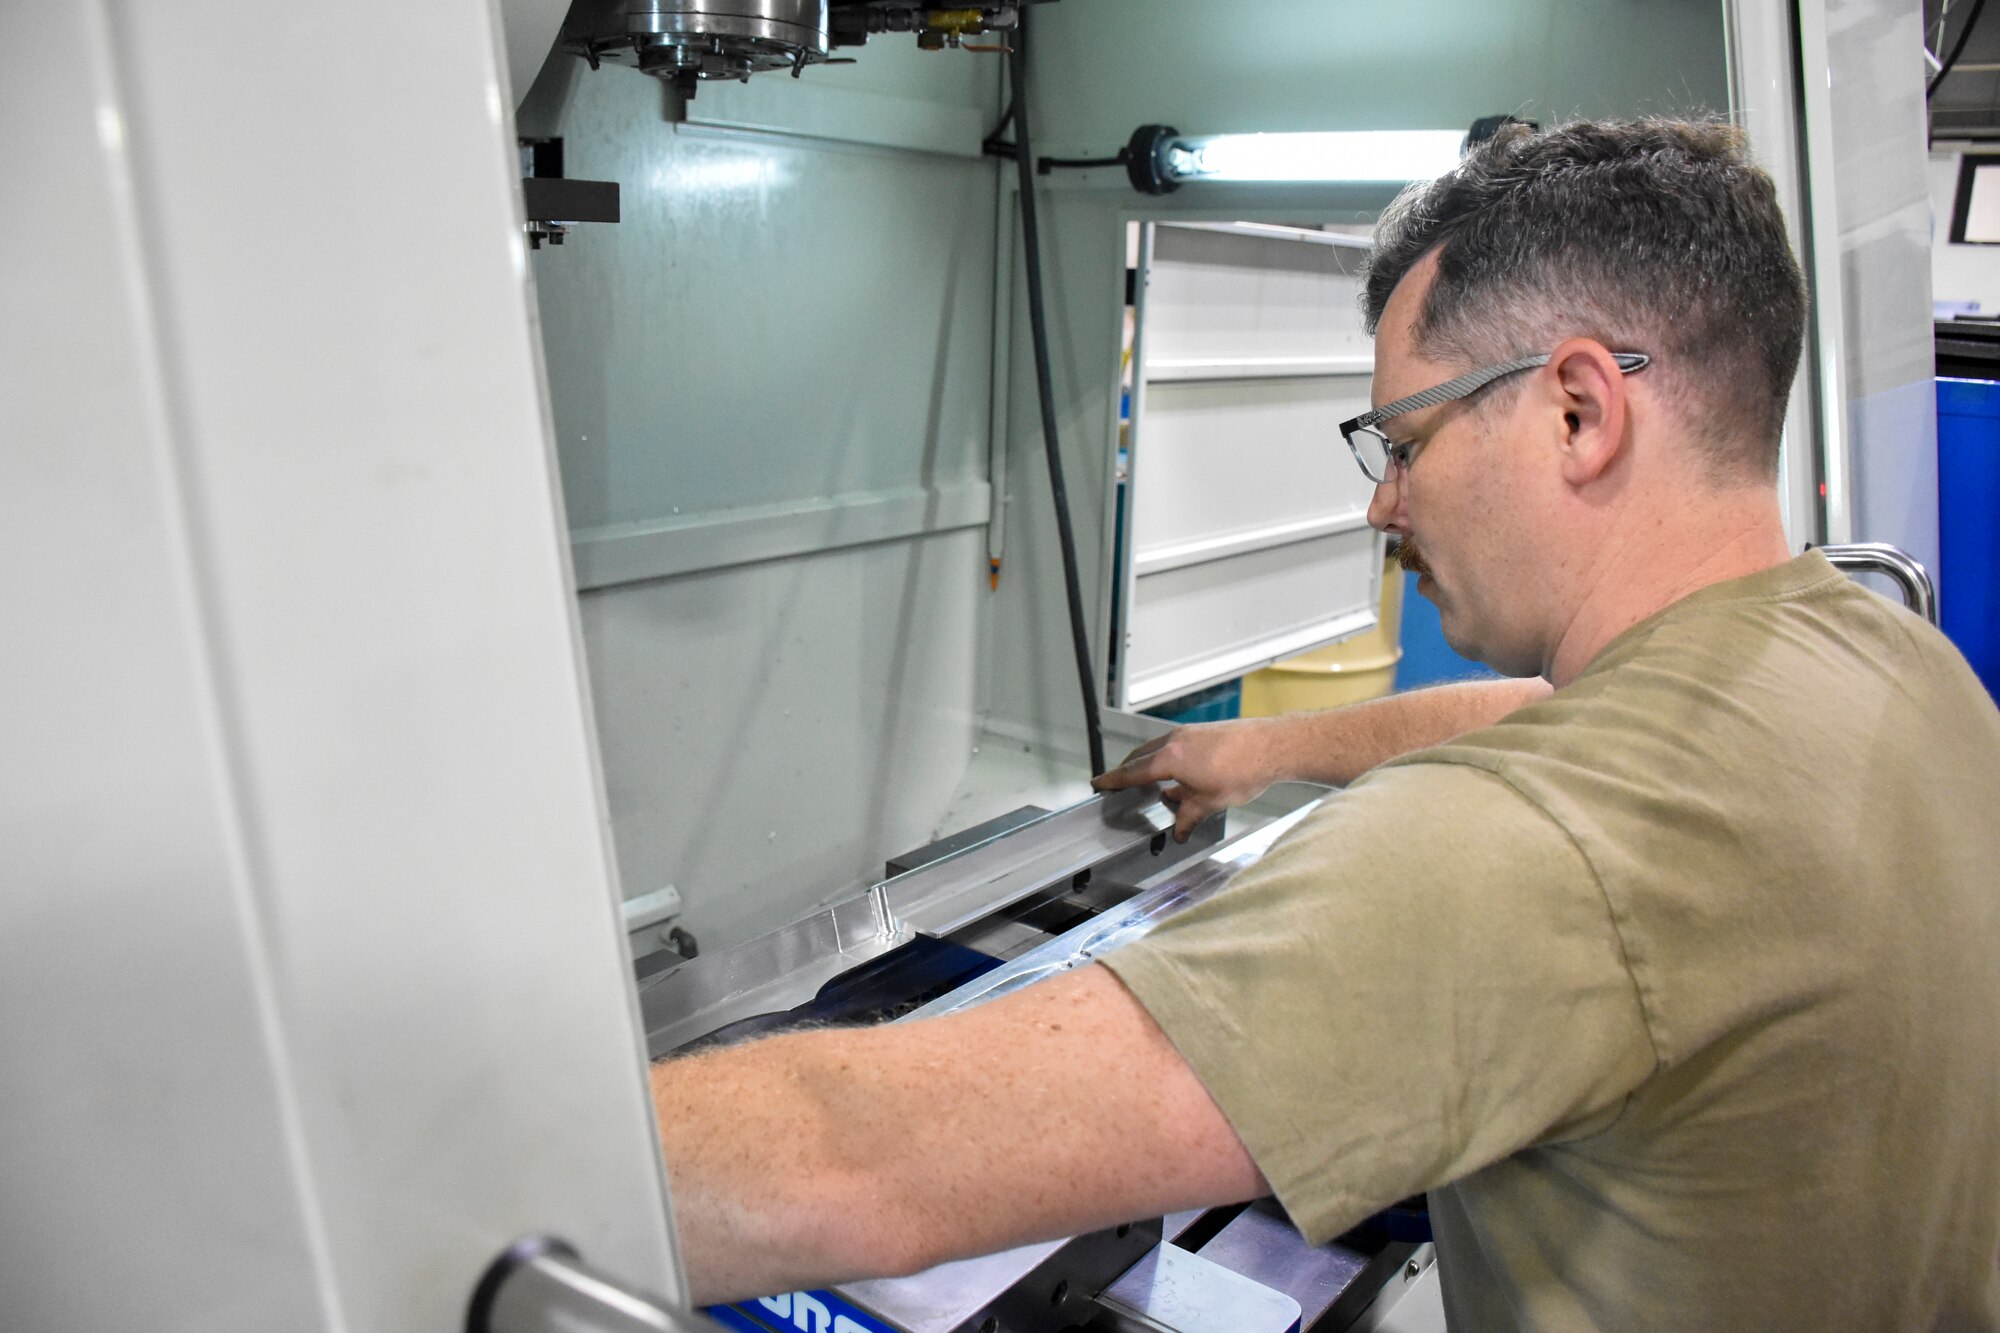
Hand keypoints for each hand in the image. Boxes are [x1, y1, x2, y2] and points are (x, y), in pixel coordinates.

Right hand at [1091, 719, 1281, 841]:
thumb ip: (1188, 817)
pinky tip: (1183, 778)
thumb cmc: (1242, 771)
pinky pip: (1177, 747)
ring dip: (1153, 767)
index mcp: (1170, 758)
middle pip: (1142, 757)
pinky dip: (1171, 761)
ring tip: (1154, 786)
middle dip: (1129, 772)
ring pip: (1160, 751)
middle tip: (1119, 784)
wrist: (1273, 746)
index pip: (1132, 771)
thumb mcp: (1210, 802)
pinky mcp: (1203, 732)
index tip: (1098, 783)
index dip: (1113, 780)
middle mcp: (1175, 741)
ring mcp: (1190, 733)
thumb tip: (1179, 831)